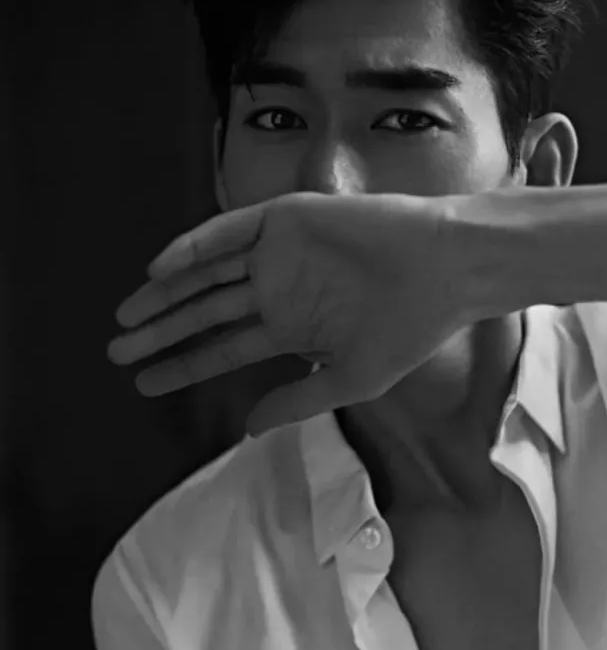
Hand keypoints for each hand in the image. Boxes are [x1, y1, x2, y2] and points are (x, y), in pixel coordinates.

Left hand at [107, 191, 474, 435]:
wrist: (445, 270)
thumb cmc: (409, 327)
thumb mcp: (351, 379)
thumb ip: (298, 401)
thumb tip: (248, 430)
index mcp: (291, 328)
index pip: (223, 350)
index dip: (182, 365)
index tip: (143, 383)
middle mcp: (277, 290)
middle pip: (204, 314)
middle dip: (161, 333)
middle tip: (117, 353)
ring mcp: (278, 254)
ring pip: (206, 275)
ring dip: (166, 294)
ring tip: (126, 318)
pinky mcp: (285, 219)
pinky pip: (227, 233)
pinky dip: (194, 248)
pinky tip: (162, 271)